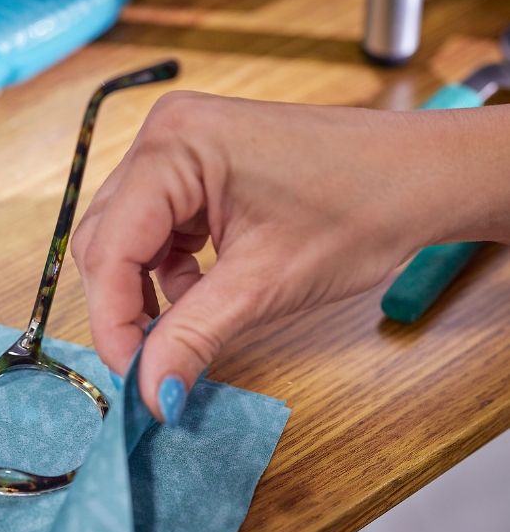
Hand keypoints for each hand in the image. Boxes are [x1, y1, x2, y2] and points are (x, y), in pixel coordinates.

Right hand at [71, 92, 509, 421]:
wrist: (423, 178)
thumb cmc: (360, 209)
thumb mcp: (265, 284)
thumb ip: (193, 337)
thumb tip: (152, 394)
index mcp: (174, 146)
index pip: (110, 245)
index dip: (113, 320)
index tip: (133, 378)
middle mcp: (165, 137)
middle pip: (108, 240)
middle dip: (124, 308)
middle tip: (149, 364)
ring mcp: (181, 150)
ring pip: (128, 239)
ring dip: (144, 293)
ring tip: (178, 332)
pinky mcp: (198, 170)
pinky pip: (158, 231)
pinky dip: (168, 274)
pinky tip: (199, 296)